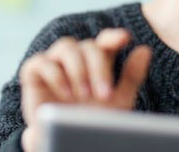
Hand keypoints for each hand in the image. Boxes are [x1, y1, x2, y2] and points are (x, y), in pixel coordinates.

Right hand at [18, 28, 151, 150]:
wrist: (68, 142)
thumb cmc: (93, 121)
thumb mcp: (119, 101)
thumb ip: (131, 76)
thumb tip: (145, 49)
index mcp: (96, 62)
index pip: (104, 41)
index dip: (113, 36)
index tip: (125, 38)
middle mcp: (75, 59)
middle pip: (88, 46)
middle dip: (98, 68)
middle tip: (105, 95)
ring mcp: (54, 64)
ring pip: (65, 46)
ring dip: (78, 69)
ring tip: (85, 95)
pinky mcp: (33, 74)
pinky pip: (40, 61)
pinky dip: (54, 74)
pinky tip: (66, 93)